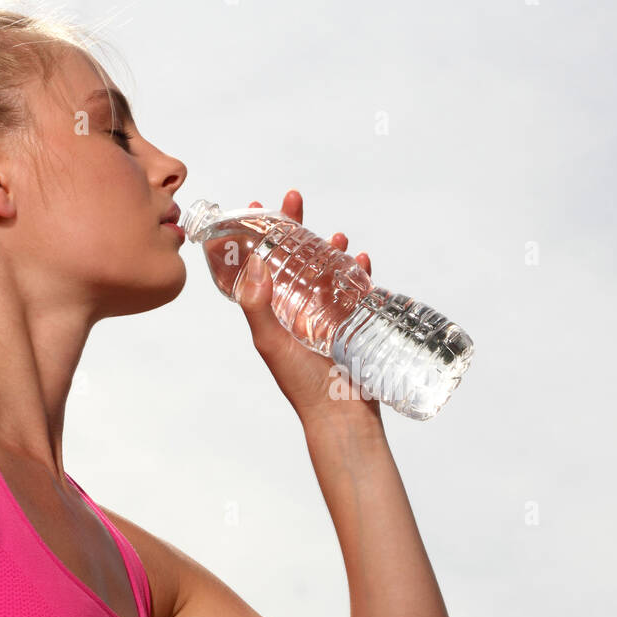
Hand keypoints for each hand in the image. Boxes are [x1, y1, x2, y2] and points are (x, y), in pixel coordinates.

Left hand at [237, 189, 382, 426]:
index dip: (258, 237)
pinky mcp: (353, 325)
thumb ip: (259, 307)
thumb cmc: (303, 386)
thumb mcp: (272, 344)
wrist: (341, 417)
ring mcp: (327, 317)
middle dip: (296, 228)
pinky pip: (357, 291)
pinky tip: (362, 261)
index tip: (256, 208)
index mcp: (274, 313)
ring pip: (327, 271)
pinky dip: (360, 273)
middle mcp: (298, 311)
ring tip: (336, 235)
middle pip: (295, 259)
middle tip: (295, 199)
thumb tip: (254, 264)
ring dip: (330, 249)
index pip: (262, 265)